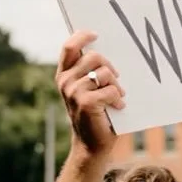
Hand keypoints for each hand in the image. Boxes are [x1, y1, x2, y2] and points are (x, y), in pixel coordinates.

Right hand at [56, 30, 125, 158]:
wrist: (92, 145)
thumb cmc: (94, 116)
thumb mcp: (87, 91)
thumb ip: (89, 72)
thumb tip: (106, 52)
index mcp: (64, 76)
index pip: (69, 47)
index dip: (82, 37)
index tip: (96, 35)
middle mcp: (65, 82)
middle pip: (94, 57)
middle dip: (110, 67)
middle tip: (116, 80)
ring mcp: (74, 92)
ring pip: (105, 73)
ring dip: (116, 86)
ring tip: (117, 97)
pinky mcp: (86, 102)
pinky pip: (110, 90)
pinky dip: (118, 99)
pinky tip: (117, 107)